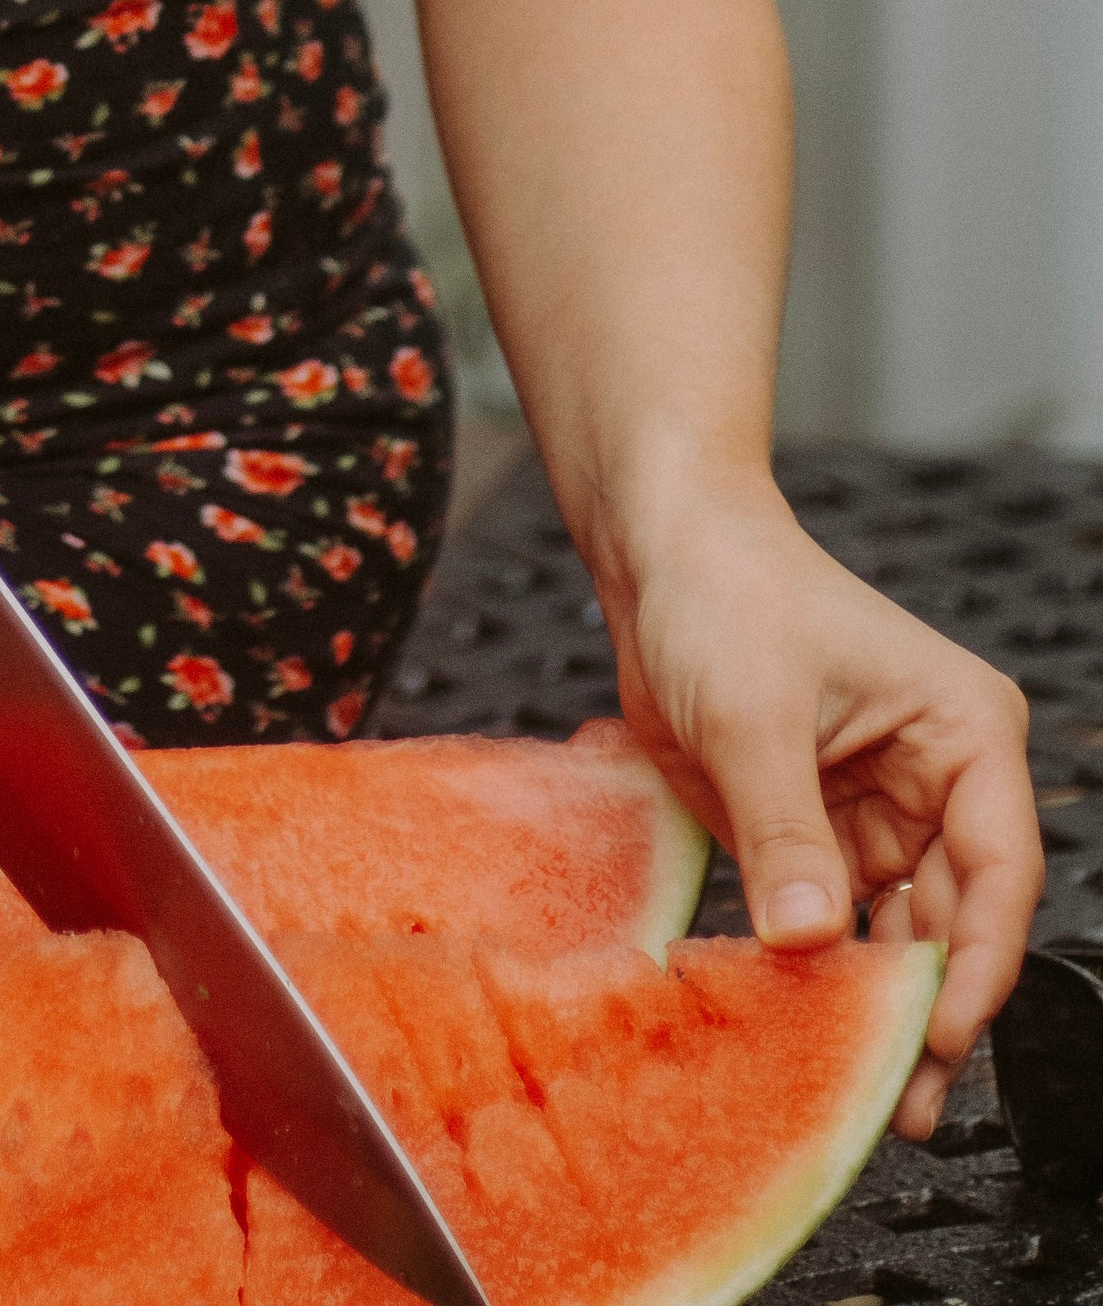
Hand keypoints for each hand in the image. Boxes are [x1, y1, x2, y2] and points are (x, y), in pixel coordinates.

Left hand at [600, 470, 1041, 1134]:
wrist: (656, 552)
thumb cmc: (725, 592)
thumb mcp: (754, 712)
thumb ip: (786, 830)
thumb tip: (811, 941)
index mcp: (964, 736)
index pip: (999, 873)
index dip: (975, 965)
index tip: (936, 1035)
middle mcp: (938, 783)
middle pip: (955, 923)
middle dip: (926, 1010)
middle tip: (898, 1104)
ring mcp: (878, 814)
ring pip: (896, 937)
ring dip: (872, 1007)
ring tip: (852, 1094)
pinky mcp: (816, 834)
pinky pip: (831, 924)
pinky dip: (817, 975)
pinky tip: (800, 1033)